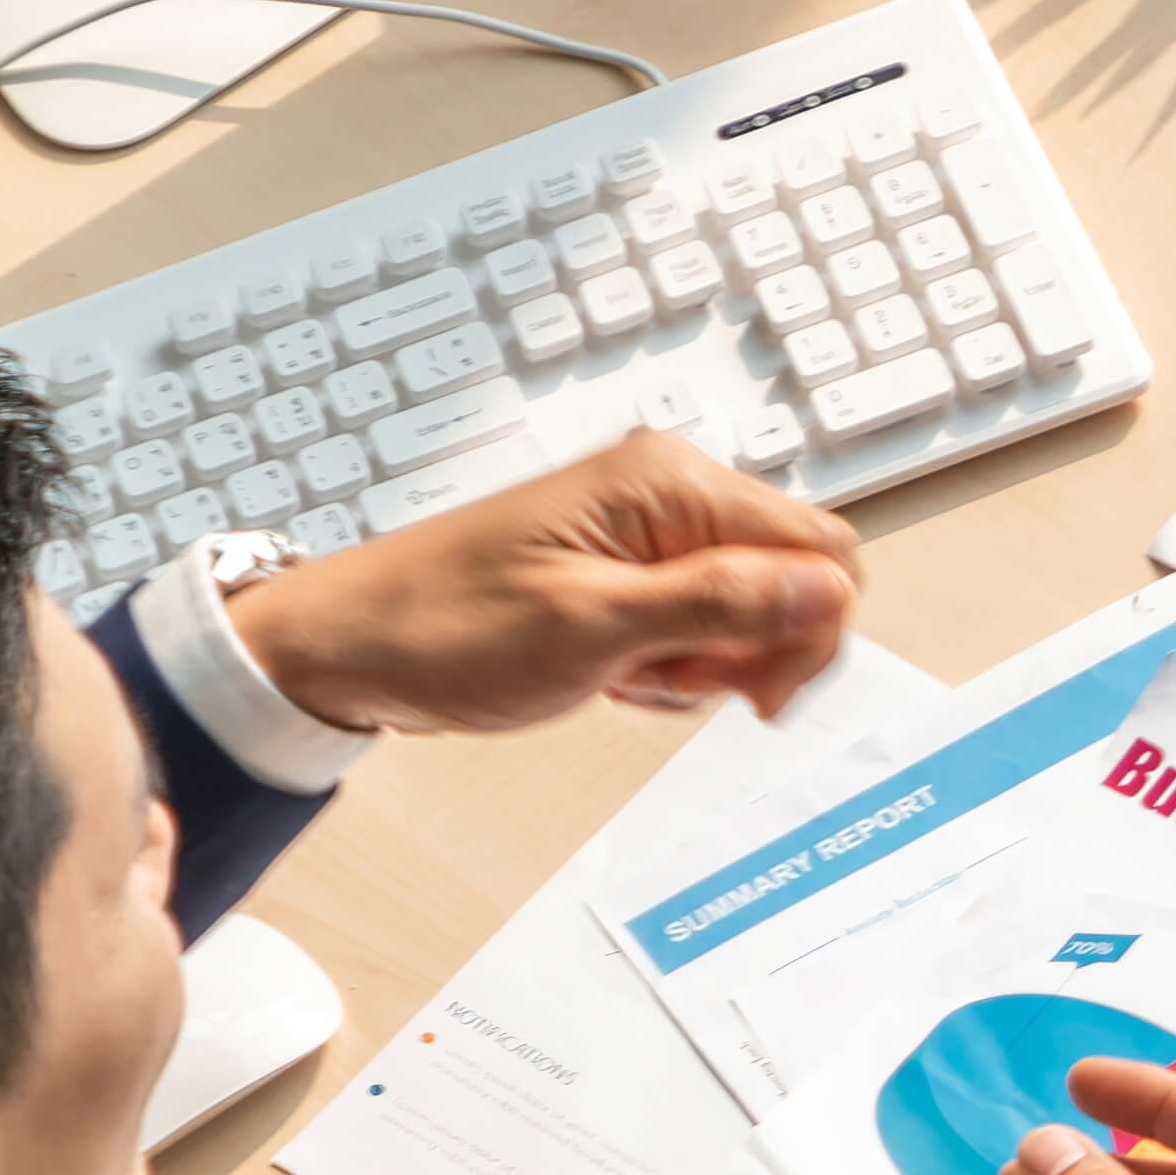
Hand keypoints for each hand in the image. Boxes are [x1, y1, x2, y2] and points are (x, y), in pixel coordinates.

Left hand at [233, 431, 861, 731]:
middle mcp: (668, 490)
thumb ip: (720, 604)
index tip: (756, 692)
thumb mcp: (592, 628)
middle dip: (753, 648)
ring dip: (705, 663)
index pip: (820, 548)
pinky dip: (671, 663)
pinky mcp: (627, 567)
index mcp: (669, 482)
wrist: (349, 645)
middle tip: (676, 681)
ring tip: (626, 673)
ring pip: (749, 608)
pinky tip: (614, 671)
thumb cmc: (443, 627)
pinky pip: (699, 621)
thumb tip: (826, 589)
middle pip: (792, 576)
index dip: (808, 628)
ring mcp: (648, 529)